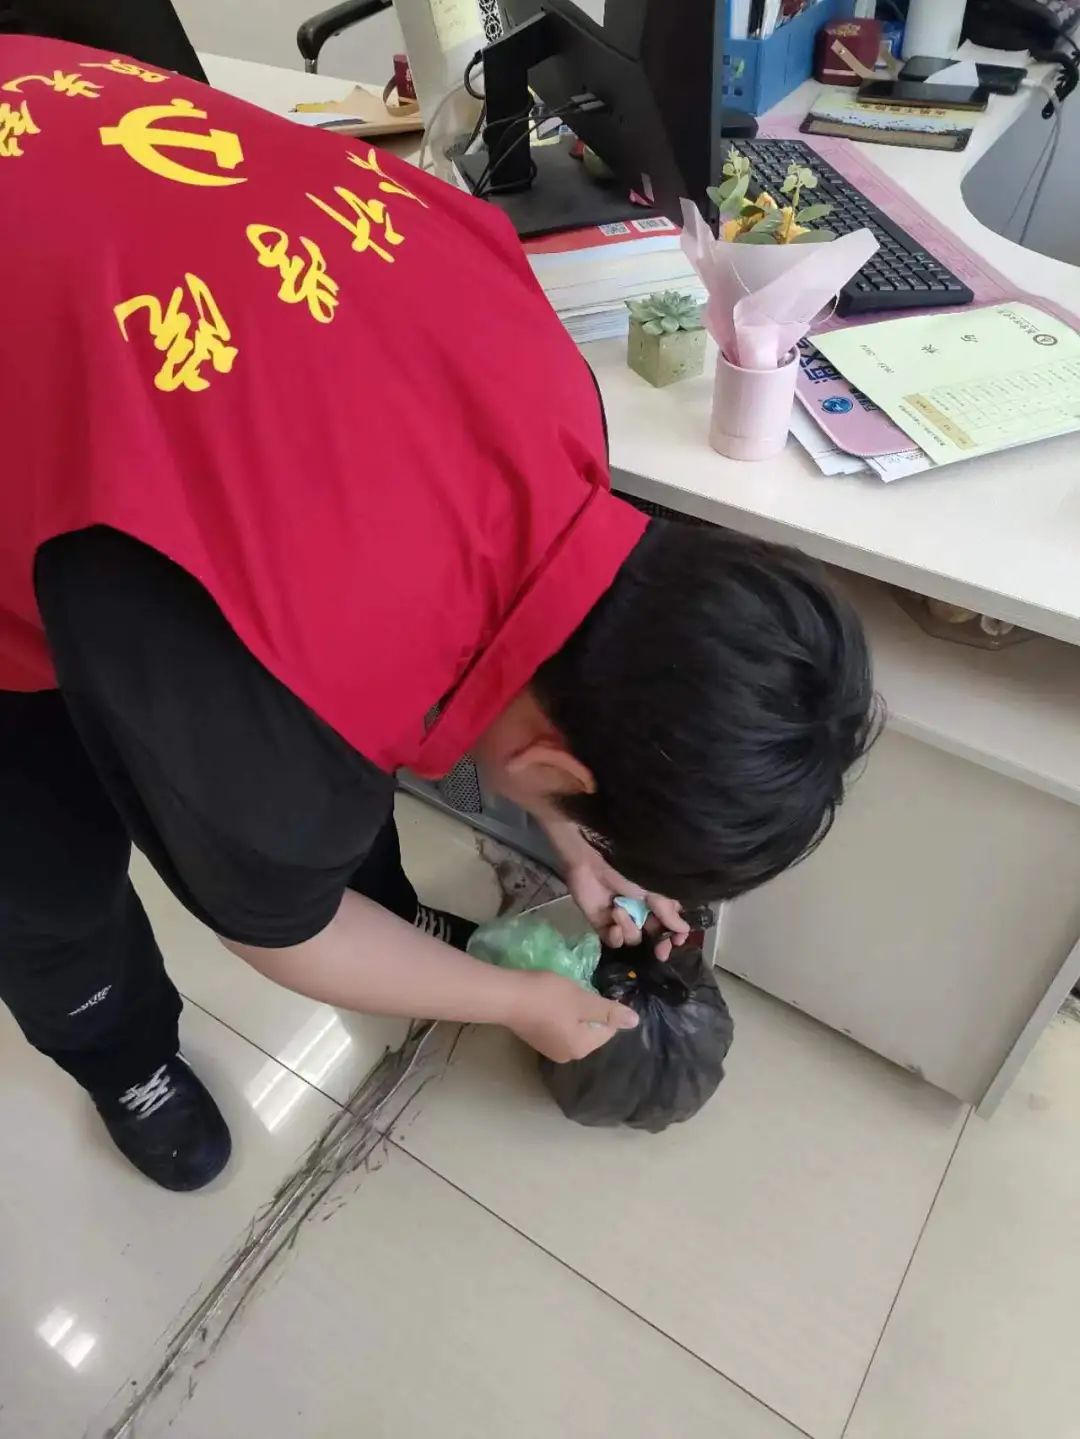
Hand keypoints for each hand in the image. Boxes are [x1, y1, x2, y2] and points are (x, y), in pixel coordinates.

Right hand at [506, 970, 638, 1062]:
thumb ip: (609, 1011)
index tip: (594, 988)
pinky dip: (559, 1013)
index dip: (605, 1006)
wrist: (506, 996)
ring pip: (574, 1027)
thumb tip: (635, 1022)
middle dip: (589, 1009)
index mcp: (581, 1048)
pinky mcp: (536, 1039)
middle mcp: (567, 1055)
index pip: (608, 1029)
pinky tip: (550, 999)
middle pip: (591, 1029)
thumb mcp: (583, 1000)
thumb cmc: (548, 997)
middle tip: (578, 989)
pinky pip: (558, 1026)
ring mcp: (549, 1049)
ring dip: (574, 1010)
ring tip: (564, 992)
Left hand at [564, 850, 689, 959]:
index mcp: (654, 906)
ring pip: (634, 939)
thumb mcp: (650, 891)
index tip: (679, 941)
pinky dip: (615, 935)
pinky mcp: (604, 928)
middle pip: (655, 939)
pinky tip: (612, 924)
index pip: (670, 925)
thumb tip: (685, 929)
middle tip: (660, 952)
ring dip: (629, 927)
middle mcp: (641, 917)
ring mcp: (623, 924)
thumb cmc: (623, 874)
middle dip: (659, 945)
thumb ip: (666, 911)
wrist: (589, 869)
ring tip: (617, 909)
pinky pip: (615, 942)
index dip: (675, 935)